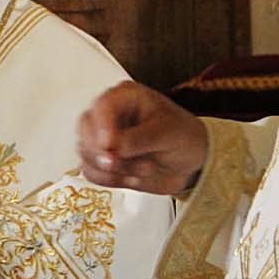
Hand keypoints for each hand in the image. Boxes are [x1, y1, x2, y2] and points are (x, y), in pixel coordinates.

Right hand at [76, 81, 207, 195]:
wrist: (193, 164)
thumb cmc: (185, 137)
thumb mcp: (169, 133)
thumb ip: (140, 139)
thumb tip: (114, 147)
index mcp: (126, 97)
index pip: (103, 105)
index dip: (102, 125)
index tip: (109, 146)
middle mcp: (110, 115)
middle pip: (85, 127)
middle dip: (100, 150)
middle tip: (117, 163)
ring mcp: (104, 139)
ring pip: (86, 152)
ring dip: (112, 169)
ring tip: (144, 169)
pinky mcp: (104, 161)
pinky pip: (90, 172)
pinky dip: (108, 180)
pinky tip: (132, 180)